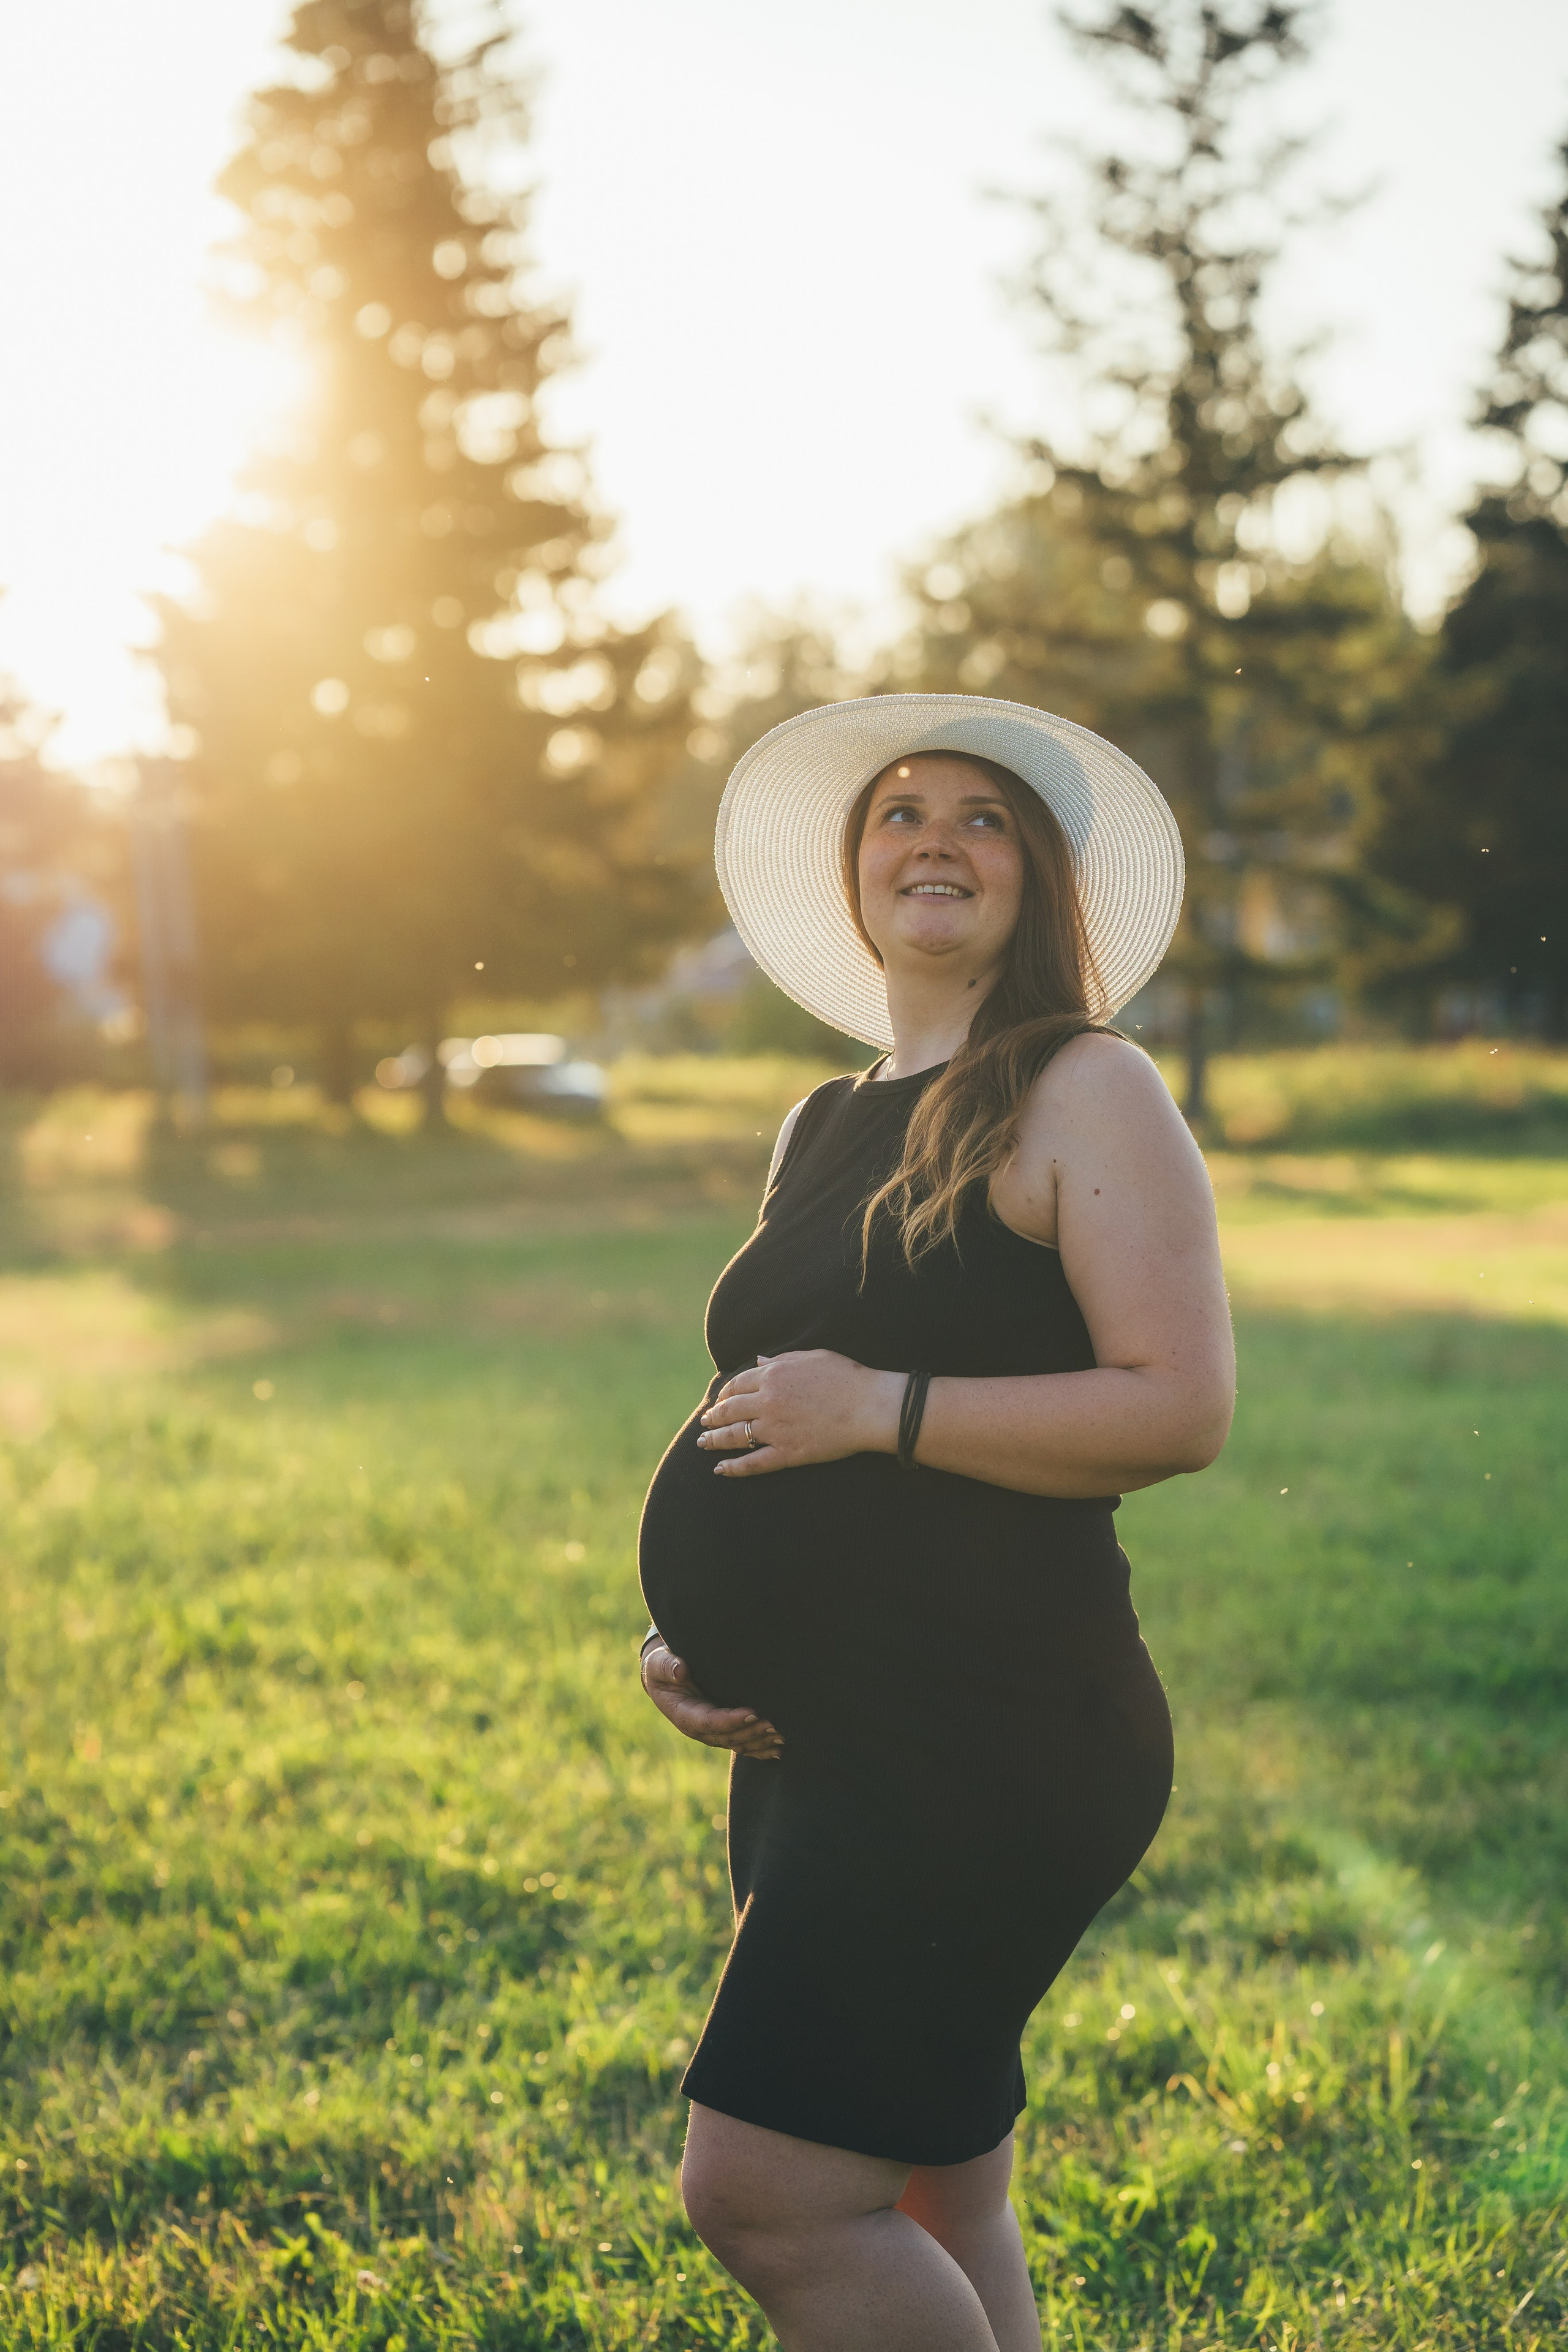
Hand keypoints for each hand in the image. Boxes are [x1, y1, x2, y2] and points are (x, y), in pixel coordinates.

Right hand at [640, 1641, 782, 1760]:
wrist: (665, 1679)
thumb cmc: (663, 1668)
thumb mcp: (659, 1664)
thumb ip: (668, 1668)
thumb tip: (680, 1671)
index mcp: (684, 1715)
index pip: (709, 1722)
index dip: (731, 1720)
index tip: (753, 1712)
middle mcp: (699, 1729)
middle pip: (728, 1736)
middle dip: (752, 1732)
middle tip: (776, 1724)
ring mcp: (712, 1733)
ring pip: (739, 1743)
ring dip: (760, 1742)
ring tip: (783, 1735)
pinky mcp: (723, 1731)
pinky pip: (743, 1745)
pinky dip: (760, 1749)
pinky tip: (779, 1750)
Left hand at [697, 1350, 902, 1478]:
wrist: (869, 1407)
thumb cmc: (847, 1377)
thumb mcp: (813, 1357)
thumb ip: (781, 1360)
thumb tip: (758, 1361)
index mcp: (774, 1375)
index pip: (737, 1384)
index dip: (725, 1393)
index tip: (719, 1400)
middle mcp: (768, 1401)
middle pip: (730, 1410)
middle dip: (713, 1416)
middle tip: (704, 1422)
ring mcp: (776, 1429)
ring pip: (735, 1435)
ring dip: (714, 1439)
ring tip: (702, 1442)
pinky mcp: (788, 1453)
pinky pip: (754, 1463)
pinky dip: (734, 1467)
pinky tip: (720, 1470)